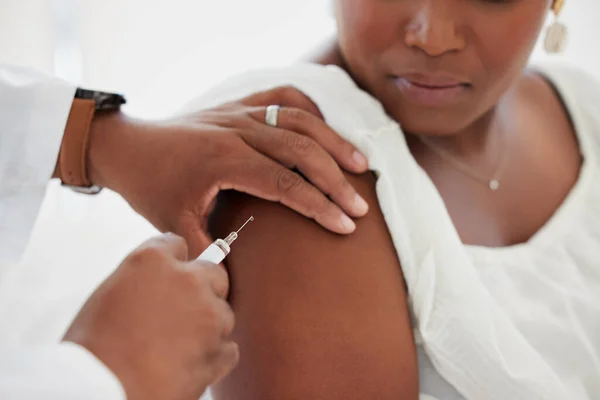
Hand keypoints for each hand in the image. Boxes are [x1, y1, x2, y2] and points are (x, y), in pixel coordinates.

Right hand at [63, 234, 236, 399]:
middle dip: (203, 289)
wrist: (102, 391)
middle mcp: (188, 281)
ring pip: (223, 313)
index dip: (173, 263)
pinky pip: (228, 348)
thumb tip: (160, 284)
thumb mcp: (109, 295)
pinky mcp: (218, 351)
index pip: (176, 245)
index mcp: (153, 261)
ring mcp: (208, 316)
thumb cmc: (94, 348)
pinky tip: (191, 362)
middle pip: (213, 274)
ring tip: (178, 345)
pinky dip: (214, 356)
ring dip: (208, 326)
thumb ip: (143, 280)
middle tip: (181, 311)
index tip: (172, 274)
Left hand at [86, 86, 368, 255]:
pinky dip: (308, 109)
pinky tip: (325, 126)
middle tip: (360, 206)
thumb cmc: (150, 186)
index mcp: (224, 160)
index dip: (319, 205)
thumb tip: (233, 282)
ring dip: (333, 141)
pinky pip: (281, 97)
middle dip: (336, 180)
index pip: (286, 183)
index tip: (345, 226)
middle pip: (302, 150)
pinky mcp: (238, 104)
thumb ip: (205, 251)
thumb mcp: (172, 224)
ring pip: (300, 119)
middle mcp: (237, 130)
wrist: (127, 146)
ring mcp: (239, 112)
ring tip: (361, 165)